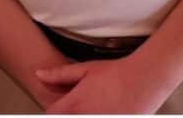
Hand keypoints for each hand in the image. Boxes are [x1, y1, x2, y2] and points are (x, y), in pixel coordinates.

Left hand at [37, 59, 168, 113]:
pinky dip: (100, 116)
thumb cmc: (115, 72)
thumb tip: (38, 74)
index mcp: (74, 105)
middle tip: (80, 105)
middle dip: (68, 114)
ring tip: (95, 105)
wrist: (144, 79)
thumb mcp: (85, 69)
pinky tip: (106, 109)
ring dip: (83, 115)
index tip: (59, 107)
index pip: (51, 115)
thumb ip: (59, 74)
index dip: (54, 110)